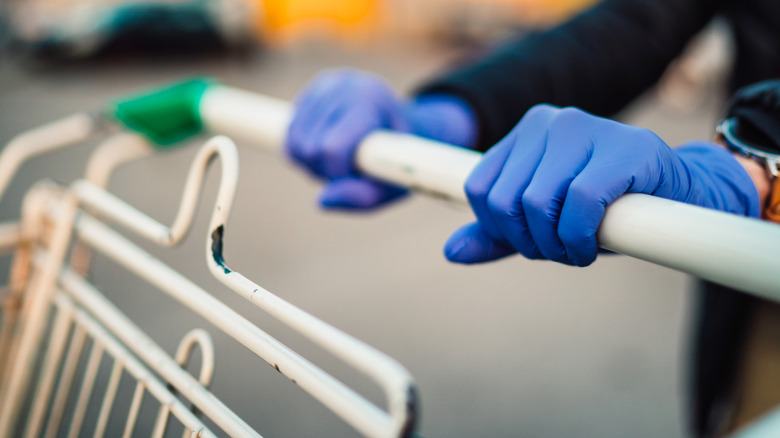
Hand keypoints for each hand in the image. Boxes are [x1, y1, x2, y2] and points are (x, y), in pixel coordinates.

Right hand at [286, 69, 409, 209]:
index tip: (354, 177)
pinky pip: (289, 136)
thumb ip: (364, 197)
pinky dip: (302, 154)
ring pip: (294, 143)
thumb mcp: (396, 183)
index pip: (332, 147)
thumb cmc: (400, 158)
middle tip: (348, 171)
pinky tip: (325, 152)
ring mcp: (324, 86)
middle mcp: (344, 86)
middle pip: (309, 147)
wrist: (403, 125)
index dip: (337, 174)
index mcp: (370, 100)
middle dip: (323, 170)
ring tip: (338, 162)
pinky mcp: (311, 93)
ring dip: (311, 164)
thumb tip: (321, 201)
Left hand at [444, 105, 759, 265]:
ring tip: (577, 250)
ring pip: (536, 203)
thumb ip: (499, 233)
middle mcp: (551, 122)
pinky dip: (579, 240)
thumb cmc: (604, 206)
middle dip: (527, 242)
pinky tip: (593, 248)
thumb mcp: (544, 220)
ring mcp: (587, 129)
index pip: (479, 190)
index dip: (500, 230)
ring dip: (554, 246)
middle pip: (504, 201)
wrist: (679, 194)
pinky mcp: (624, 147)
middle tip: (559, 251)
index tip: (532, 242)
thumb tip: (451, 252)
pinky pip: (579, 204)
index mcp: (526, 132)